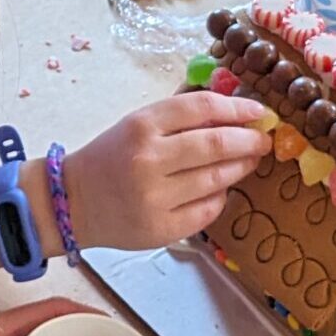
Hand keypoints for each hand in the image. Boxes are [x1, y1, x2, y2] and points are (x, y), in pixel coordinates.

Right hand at [66, 93, 271, 250]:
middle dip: (249, 140)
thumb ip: (180, 116)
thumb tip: (232, 106)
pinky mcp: (161, 228)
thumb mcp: (137, 124)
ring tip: (248, 161)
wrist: (73, 201)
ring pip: (217, 178)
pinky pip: (208, 209)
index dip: (237, 107)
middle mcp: (148, 160)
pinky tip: (220, 188)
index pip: (202, 107)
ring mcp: (155, 197)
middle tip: (262, 140)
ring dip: (240, 167)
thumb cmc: (111, 157)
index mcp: (141, 125)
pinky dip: (220, 196)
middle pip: (216, 144)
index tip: (257, 111)